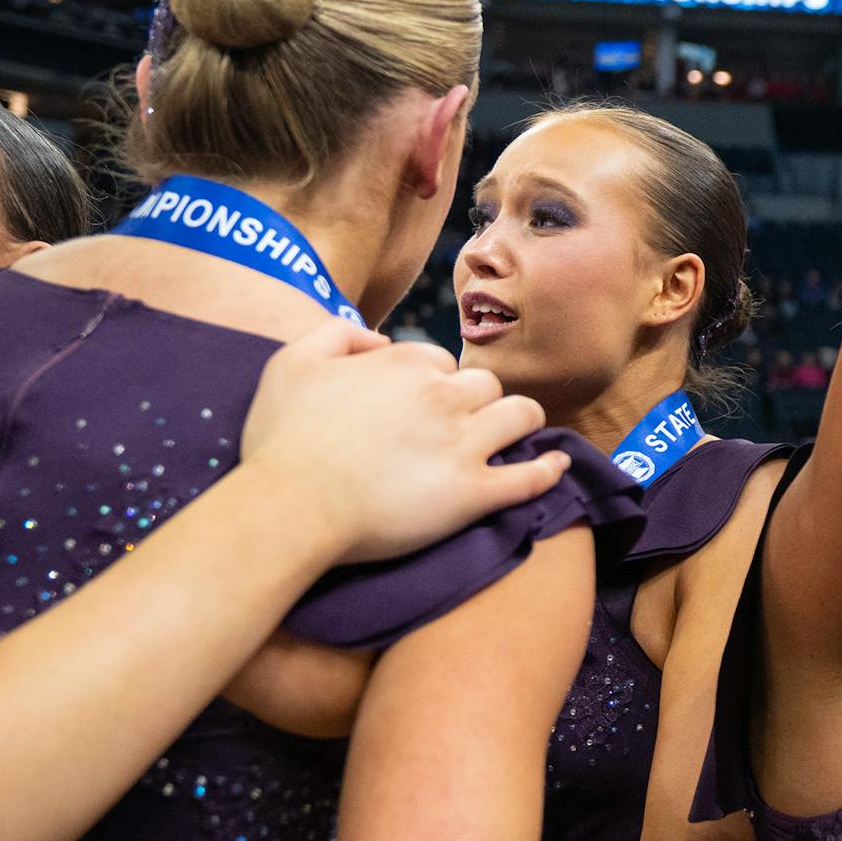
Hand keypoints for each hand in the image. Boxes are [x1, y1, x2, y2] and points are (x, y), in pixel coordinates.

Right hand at [240, 321, 565, 564]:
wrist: (290, 507)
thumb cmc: (282, 439)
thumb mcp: (291, 361)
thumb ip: (335, 333)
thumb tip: (376, 338)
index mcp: (405, 361)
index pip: (439, 361)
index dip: (431, 382)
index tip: (418, 406)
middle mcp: (443, 394)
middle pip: (485, 385)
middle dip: (478, 399)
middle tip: (464, 423)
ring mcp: (463, 444)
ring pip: (521, 417)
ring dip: (521, 422)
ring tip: (517, 435)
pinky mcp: (472, 494)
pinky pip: (529, 477)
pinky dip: (549, 470)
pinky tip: (559, 466)